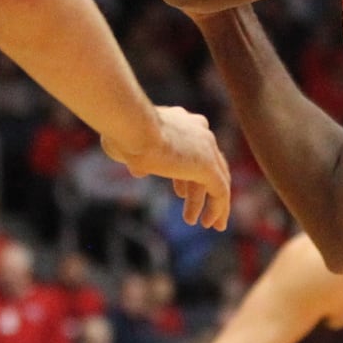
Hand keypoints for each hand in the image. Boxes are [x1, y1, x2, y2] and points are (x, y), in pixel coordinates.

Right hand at [103, 105, 230, 230]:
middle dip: (200, 188)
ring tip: (196, 223)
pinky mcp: (208, 164)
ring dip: (207, 203)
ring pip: (216, 179)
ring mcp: (206, 146)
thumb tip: (139, 171)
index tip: (180, 193)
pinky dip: (217, 208)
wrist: (131, 125)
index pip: (191, 149)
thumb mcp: (126, 145)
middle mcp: (197, 129)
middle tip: (193, 208)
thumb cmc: (122, 132)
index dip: (184, 175)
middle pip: (207, 164)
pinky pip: (220, 191)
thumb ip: (135, 157)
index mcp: (180, 119)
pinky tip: (207, 222)